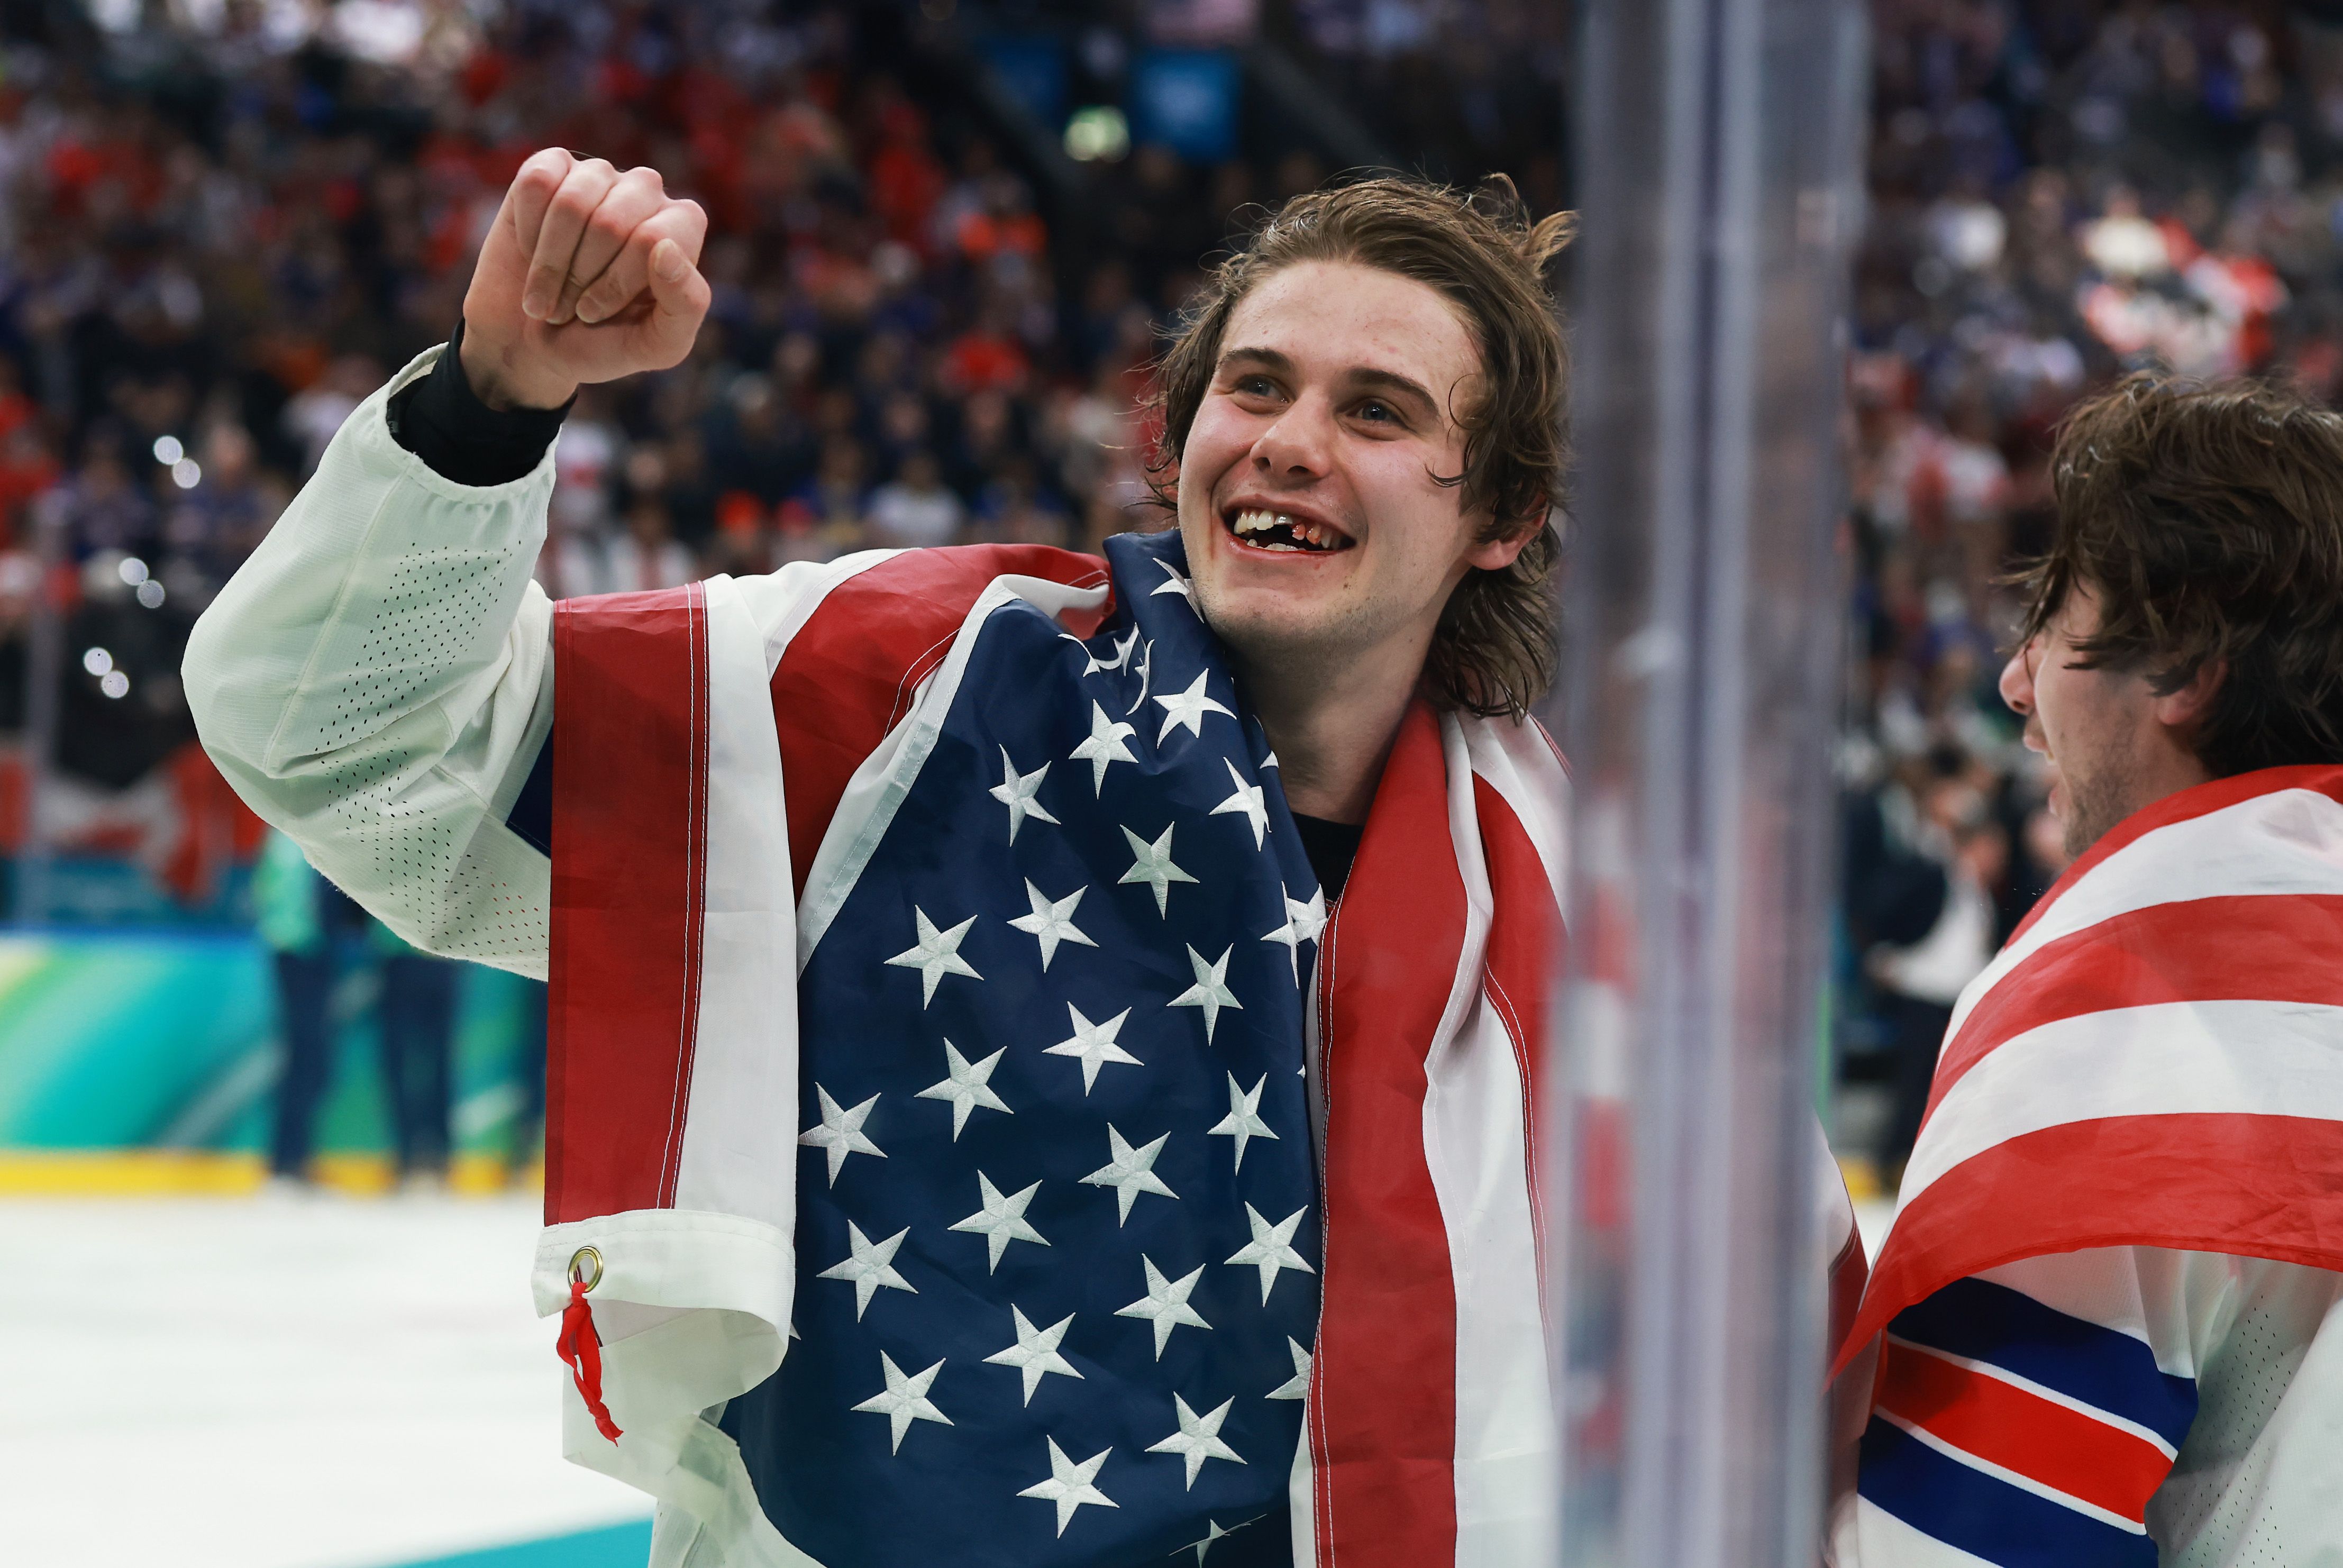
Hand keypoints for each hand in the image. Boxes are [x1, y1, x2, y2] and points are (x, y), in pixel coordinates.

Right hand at [458, 149, 711, 410]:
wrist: (530, 343)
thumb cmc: (603, 345)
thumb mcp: (657, 346)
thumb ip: (685, 306)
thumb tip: (666, 247)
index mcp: (682, 228)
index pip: (651, 239)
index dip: (616, 283)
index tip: (595, 312)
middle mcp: (646, 192)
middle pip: (610, 222)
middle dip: (580, 276)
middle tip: (569, 306)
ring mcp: (599, 175)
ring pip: (571, 203)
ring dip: (550, 261)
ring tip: (549, 289)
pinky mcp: (551, 167)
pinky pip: (537, 183)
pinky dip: (527, 228)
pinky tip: (530, 249)